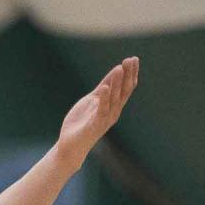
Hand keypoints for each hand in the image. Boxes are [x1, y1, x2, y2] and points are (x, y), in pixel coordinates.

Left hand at [57, 56, 138, 170]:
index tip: (134, 59)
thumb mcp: (93, 101)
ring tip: (119, 68)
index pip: (126, 88)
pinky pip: (101, 111)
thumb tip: (114, 72)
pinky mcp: (95, 126)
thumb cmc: (82, 123)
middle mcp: (113, 112)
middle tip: (130, 60)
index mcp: (113, 106)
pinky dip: (104, 99)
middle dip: (127, 75)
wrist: (70, 145)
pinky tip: (105, 87)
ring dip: (117, 84)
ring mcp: (105, 119)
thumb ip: (102, 89)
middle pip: (124, 92)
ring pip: (114, 99)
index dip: (131, 74)